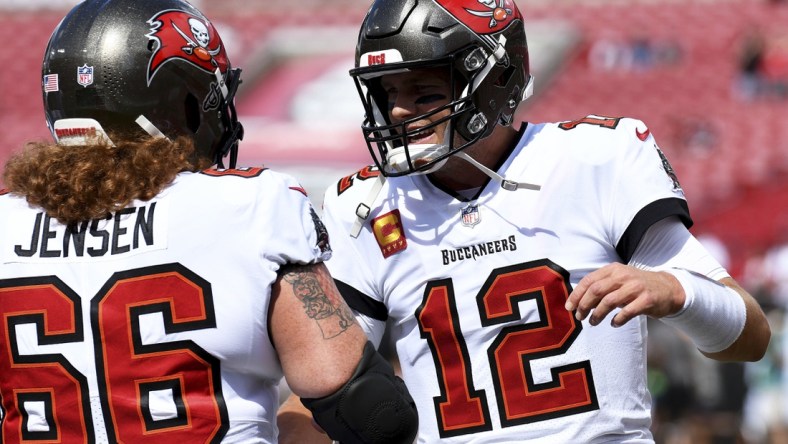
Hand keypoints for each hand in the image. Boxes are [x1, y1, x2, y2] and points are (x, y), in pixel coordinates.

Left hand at [564, 263, 684, 326]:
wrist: (667, 288)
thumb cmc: (636, 287)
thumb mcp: (618, 281)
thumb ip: (601, 287)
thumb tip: (578, 302)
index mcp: (613, 270)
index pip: (589, 281)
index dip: (576, 295)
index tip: (569, 308)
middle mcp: (623, 276)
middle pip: (596, 291)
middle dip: (584, 305)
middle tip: (580, 317)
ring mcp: (636, 287)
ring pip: (609, 302)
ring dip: (598, 314)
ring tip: (593, 322)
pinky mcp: (647, 299)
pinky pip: (627, 312)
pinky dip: (617, 319)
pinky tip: (613, 324)